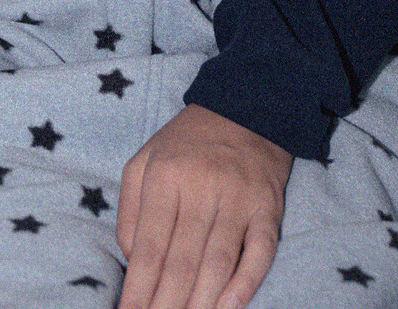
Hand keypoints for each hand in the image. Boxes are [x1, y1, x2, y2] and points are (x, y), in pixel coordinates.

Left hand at [116, 104, 291, 308]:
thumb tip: (132, 261)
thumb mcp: (144, 161)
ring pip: (217, 263)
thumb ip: (130, 211)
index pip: (149, 246)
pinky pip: (259, 251)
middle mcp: (202, 187)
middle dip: (165, 305)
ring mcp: (238, 198)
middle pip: (182, 262)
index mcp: (166, 176)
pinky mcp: (268, 207)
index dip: (138, 289)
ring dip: (200, 303)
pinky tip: (228, 307)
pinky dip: (246, 283)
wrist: (245, 108)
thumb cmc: (187, 144)